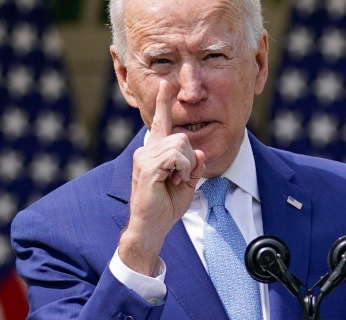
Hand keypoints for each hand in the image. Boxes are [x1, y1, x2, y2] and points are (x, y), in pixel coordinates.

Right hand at [118, 80, 205, 275]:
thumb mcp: (187, 182)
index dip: (164, 103)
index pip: (161, 123)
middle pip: (181, 137)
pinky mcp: (147, 167)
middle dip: (190, 159)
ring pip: (181, 145)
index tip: (166, 84)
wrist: (151, 227)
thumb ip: (194, 165)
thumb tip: (200, 152)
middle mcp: (147, 150)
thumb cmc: (166, 207)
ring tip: (175, 181)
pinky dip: (183, 169)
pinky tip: (175, 181)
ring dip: (186, 167)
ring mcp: (144, 157)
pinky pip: (176, 156)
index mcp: (155, 151)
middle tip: (181, 178)